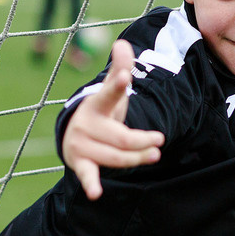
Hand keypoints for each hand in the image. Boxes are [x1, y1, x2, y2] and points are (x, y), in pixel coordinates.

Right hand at [61, 39, 164, 199]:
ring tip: (154, 155)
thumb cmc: (101, 113)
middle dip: (141, 140)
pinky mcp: (81, 163)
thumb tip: (122, 43)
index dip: (118, 84)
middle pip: (121, 136)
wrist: (74, 136)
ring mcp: (82, 145)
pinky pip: (87, 174)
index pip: (110, 93)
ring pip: (115, 156)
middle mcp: (87, 124)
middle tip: (160, 140)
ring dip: (136, 158)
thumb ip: (120, 70)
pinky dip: (90, 183)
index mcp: (96, 104)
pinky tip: (96, 193)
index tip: (126, 77)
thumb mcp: (110, 93)